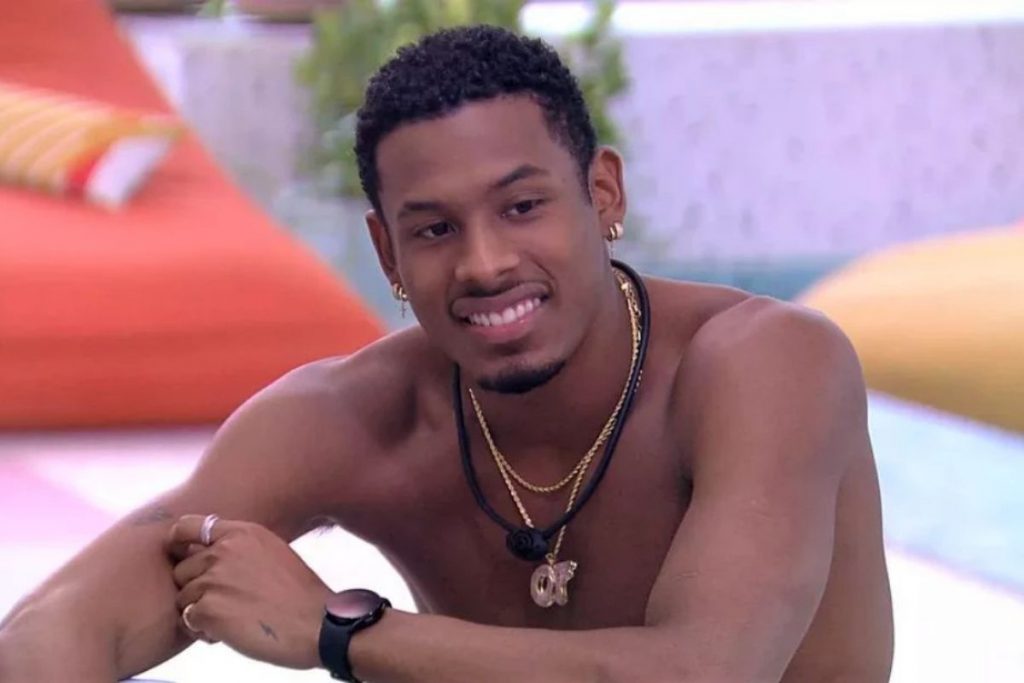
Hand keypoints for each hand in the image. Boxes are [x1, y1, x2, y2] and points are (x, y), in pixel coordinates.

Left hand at [166, 515, 331, 668]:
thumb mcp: (273, 552)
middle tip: (223, 603)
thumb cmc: (300, 595)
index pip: (187, 527)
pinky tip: (227, 633)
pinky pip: (187, 621)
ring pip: (183, 597)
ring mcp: (214, 579)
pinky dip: (202, 630)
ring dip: (199, 611)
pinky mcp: (208, 609)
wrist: (317, 624)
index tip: (182, 557)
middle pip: (182, 569)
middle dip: (195, 588)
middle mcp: (223, 551)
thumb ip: (240, 549)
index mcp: (241, 533)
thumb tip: (212, 556)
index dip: (178, 543)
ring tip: (230, 619)